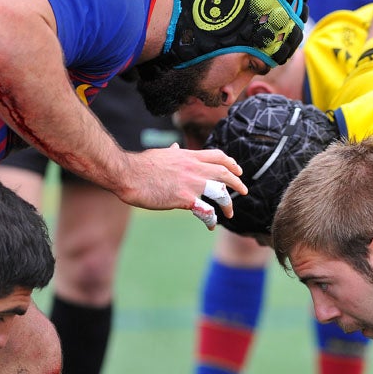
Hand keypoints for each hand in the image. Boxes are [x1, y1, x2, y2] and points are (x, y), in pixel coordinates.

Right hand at [118, 144, 246, 227]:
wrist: (128, 174)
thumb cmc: (141, 166)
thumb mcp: (161, 154)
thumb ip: (172, 153)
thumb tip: (175, 148)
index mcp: (189, 156)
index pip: (218, 156)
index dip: (231, 163)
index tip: (238, 170)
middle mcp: (194, 168)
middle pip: (225, 173)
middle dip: (237, 183)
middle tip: (244, 191)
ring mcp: (191, 183)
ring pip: (221, 192)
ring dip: (228, 203)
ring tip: (229, 213)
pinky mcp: (185, 199)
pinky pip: (206, 210)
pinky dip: (212, 219)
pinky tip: (211, 225)